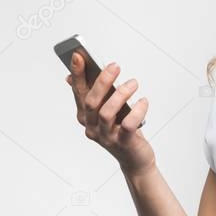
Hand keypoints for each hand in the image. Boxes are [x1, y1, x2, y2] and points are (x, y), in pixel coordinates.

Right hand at [66, 53, 154, 176]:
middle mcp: (92, 127)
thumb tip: (72, 76)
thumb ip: (93, 94)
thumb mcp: (106, 110)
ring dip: (121, 94)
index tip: (79, 56)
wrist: (135, 159)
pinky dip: (137, 111)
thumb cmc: (121, 130)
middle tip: (115, 66)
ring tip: (133, 83)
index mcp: (85, 116)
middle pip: (91, 101)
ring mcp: (106, 137)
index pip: (78, 92)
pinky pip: (128, 125)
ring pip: (107, 112)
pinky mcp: (123, 143)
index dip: (77, 74)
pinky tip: (144, 101)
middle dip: (102, 81)